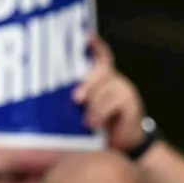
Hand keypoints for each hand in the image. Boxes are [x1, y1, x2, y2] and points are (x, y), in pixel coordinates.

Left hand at [72, 34, 146, 151]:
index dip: (94, 45)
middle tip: (76, 99)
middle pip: (101, 70)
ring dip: (95, 106)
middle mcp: (111, 79)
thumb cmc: (93, 128)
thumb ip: (70, 102)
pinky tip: (96, 124)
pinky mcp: (131, 103)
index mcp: (97, 78)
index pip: (98, 56)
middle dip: (88, 83)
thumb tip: (52, 98)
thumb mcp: (79, 113)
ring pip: (108, 88)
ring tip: (86, 122)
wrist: (120, 146)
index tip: (87, 36)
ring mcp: (123, 89)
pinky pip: (117, 102)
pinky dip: (103, 113)